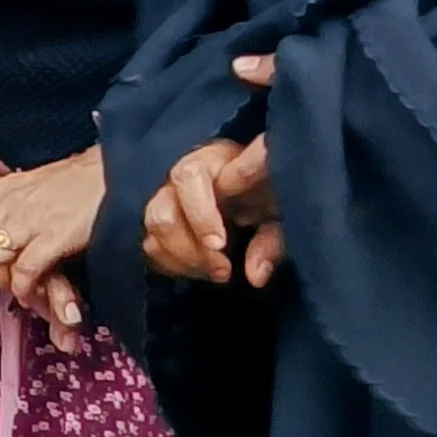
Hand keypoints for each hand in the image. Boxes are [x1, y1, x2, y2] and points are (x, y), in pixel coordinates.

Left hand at [0, 146, 105, 347]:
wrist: (120, 168)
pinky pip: (23, 271)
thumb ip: (19, 195)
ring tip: (15, 288)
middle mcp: (11, 203)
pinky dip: (24, 289)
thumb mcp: (40, 181)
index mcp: (6, 186)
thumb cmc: (86, 177)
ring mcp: (30, 220)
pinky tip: (31, 295)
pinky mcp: (52, 238)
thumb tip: (8, 207)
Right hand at [141, 52, 285, 286]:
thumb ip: (274, 240)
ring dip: (181, 258)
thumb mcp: (287, 212)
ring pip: (153, 227)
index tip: (219, 244)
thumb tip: (254, 276)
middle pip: (163, 206)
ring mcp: (167, 193)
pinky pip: (149, 244)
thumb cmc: (278, 192)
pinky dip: (170, 263)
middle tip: (221, 270)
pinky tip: (199, 270)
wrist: (265, 185)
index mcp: (217, 160)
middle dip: (189, 244)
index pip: (191, 177)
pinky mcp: (159, 217)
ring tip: (216, 274)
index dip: (201, 214)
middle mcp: (183, 173)